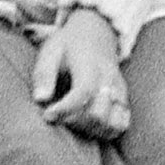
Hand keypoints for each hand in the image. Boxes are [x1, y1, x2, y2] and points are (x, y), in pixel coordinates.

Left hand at [32, 7, 128, 139]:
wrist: (96, 32)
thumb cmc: (69, 45)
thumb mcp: (50, 51)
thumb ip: (44, 74)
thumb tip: (40, 99)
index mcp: (90, 65)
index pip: (83, 92)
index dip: (65, 109)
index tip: (47, 115)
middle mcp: (109, 80)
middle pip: (98, 113)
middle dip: (75, 122)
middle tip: (58, 117)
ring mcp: (120, 91)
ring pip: (112, 123)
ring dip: (90, 130)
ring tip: (73, 122)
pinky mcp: (124, 99)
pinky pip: (122, 124)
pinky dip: (106, 131)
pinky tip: (89, 126)